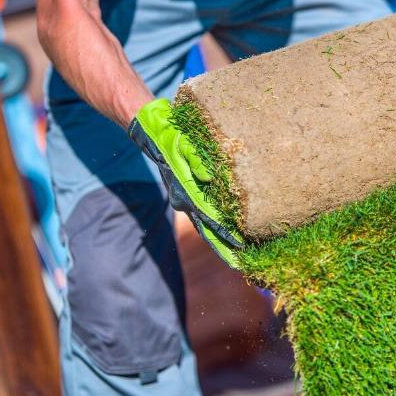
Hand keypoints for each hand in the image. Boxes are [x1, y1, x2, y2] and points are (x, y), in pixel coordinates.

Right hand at [129, 98, 242, 267]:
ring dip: (221, 241)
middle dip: (225, 247)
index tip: (240, 249)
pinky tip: (228, 234)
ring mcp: (187, 199)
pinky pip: (205, 216)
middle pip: (209, 230)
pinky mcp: (190, 193)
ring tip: (239, 257)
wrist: (151, 129)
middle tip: (243, 265)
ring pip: (207, 226)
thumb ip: (196, 158)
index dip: (225, 235)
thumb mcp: (183, 142)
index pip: (210, 219)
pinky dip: (216, 227)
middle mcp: (186, 201)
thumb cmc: (169, 134)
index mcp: (186, 192)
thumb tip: (209, 176)